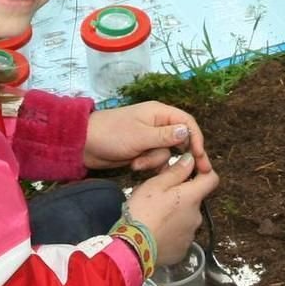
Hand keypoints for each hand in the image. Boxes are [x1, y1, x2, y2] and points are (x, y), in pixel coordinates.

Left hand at [86, 102, 210, 173]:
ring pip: (166, 153)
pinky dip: (147, 165)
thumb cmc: (112, 134)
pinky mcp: (141, 151)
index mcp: (159, 113)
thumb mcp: (140, 136)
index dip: (196, 138)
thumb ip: (165, 136)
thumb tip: (187, 132)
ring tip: (137, 163)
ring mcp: (149, 138)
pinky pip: (154, 160)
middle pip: (179, 140)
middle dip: (177, 155)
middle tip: (191, 172)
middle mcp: (157, 124)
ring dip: (154, 161)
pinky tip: (134, 166)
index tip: (200, 156)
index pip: (186, 122)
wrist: (85, 144)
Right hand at [123, 149, 217, 262]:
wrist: (132, 248)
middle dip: (181, 195)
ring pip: (186, 217)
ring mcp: (190, 234)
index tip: (190, 169)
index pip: (211, 179)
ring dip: (175, 213)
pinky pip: (179, 235)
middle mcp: (196, 216)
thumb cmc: (142, 214)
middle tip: (159, 195)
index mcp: (192, 197)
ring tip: (154, 215)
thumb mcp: (155, 185)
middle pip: (194, 199)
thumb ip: (176, 172)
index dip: (203, 171)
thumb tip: (190, 160)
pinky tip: (155, 230)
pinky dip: (171, 230)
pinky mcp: (182, 249)